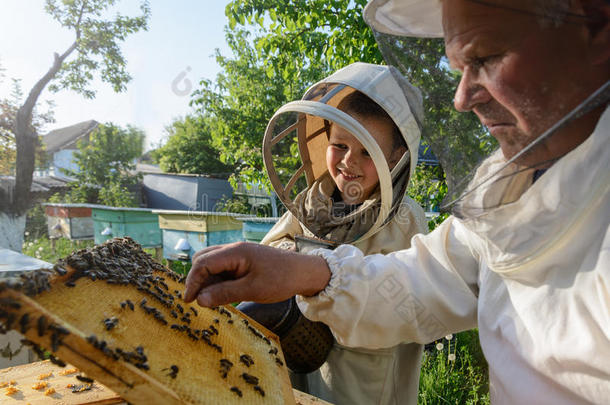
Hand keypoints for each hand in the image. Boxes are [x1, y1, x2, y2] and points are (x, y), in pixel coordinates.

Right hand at [183, 242, 330, 306]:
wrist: (304, 273)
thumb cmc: (281, 279)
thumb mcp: (252, 290)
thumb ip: (224, 294)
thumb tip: (200, 300)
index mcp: (235, 252)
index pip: (203, 263)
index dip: (192, 282)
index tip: (188, 301)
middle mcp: (234, 250)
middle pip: (204, 260)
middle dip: (196, 280)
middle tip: (196, 302)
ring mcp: (238, 256)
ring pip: (212, 266)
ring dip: (207, 282)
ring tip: (210, 302)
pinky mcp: (243, 263)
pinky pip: (223, 270)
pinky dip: (218, 282)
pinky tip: (221, 296)